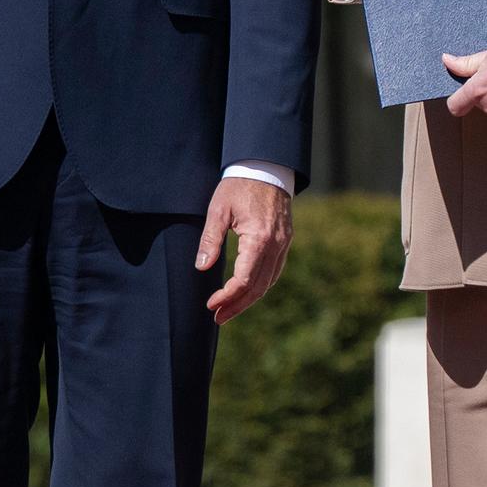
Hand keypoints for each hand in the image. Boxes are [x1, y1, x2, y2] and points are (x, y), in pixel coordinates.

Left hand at [196, 176, 292, 324]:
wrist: (266, 168)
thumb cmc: (239, 186)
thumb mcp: (218, 209)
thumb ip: (210, 239)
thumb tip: (202, 266)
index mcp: (260, 238)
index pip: (245, 279)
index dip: (227, 296)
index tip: (211, 304)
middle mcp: (276, 245)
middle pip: (259, 287)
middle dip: (238, 305)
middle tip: (218, 318)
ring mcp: (284, 244)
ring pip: (269, 282)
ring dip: (249, 299)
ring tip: (229, 310)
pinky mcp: (285, 241)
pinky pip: (275, 271)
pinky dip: (261, 286)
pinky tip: (247, 292)